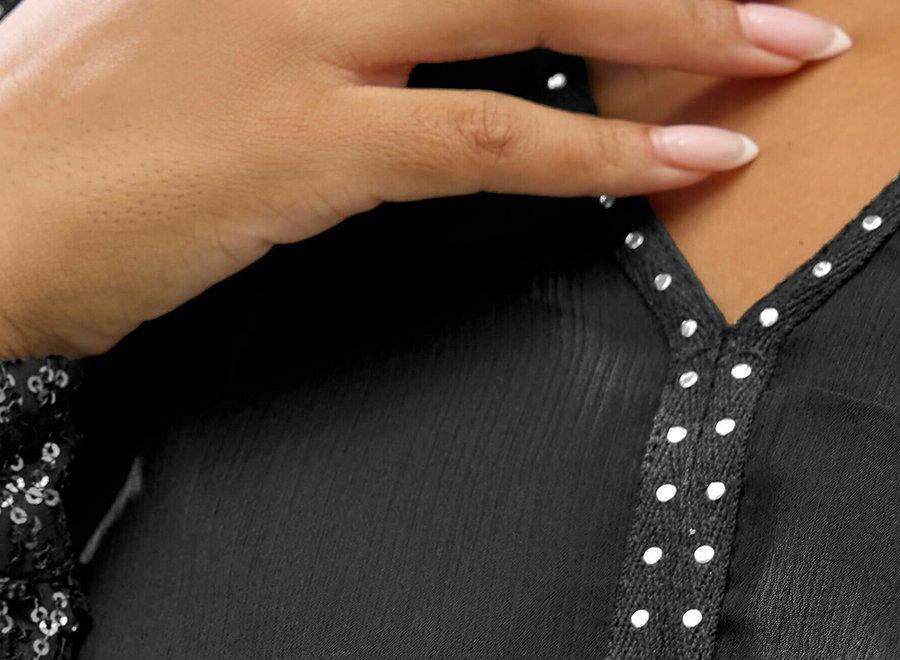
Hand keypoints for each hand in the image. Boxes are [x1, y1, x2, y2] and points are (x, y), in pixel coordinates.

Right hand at [0, 0, 849, 357]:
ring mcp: (306, 40)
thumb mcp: (163, 27)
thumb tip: (339, 32)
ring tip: (774, 54)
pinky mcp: (308, 145)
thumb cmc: (57, 143)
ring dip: (670, 33)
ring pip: (528, 12)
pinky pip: (485, 143)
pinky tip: (681, 160)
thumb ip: (266, 14)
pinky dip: (598, 156)